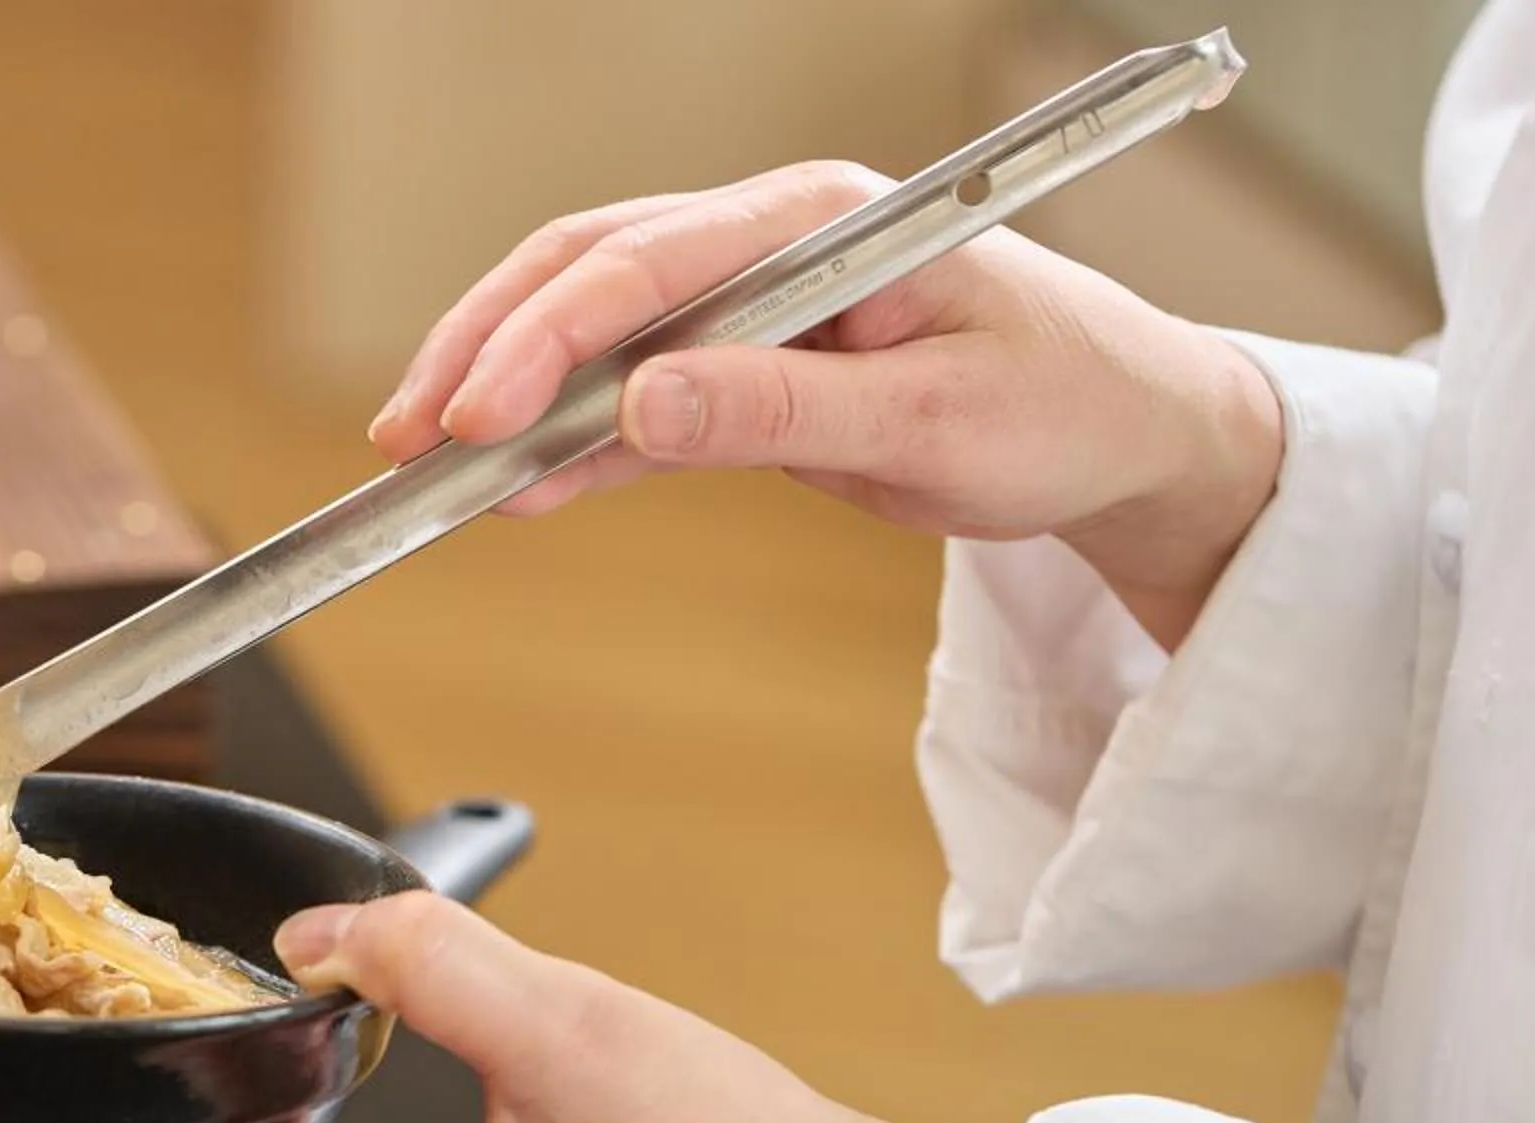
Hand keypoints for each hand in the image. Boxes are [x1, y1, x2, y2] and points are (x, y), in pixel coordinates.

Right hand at [370, 163, 1283, 647]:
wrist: (1124, 430)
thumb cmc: (1061, 403)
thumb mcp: (933, 419)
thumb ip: (784, 410)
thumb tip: (648, 405)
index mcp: (823, 220)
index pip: (648, 263)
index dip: (547, 339)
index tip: (480, 415)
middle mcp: (771, 241)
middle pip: (587, 271)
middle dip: (486, 348)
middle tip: (410, 436)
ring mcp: (750, 301)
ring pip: (590, 328)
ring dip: (506, 391)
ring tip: (425, 463)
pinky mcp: (745, 367)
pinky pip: (631, 397)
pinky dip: (570, 443)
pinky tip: (516, 490)